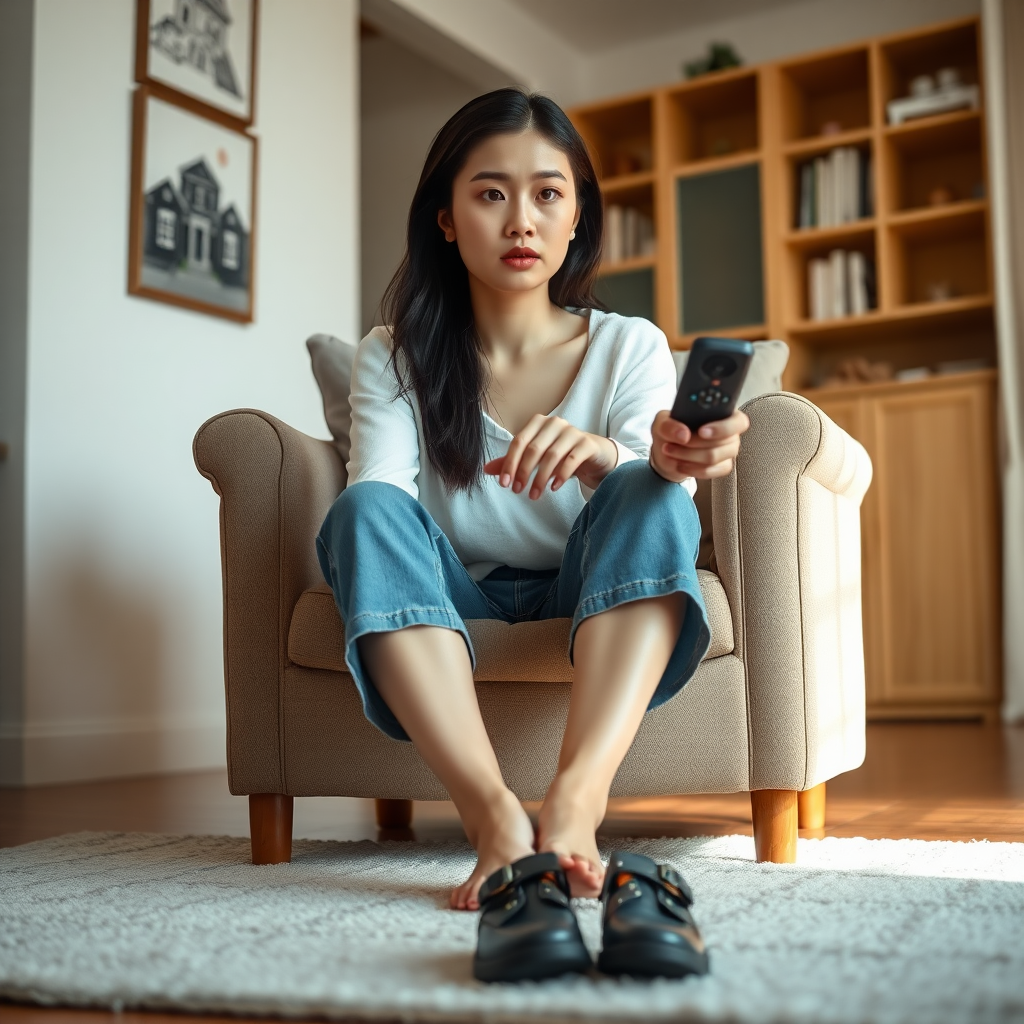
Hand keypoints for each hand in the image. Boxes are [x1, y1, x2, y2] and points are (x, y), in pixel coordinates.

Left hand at [483, 414, 618, 497]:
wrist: (594, 455)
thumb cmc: (561, 454)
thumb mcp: (536, 458)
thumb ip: (514, 462)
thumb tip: (486, 469)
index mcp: (538, 423)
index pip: (519, 442)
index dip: (509, 463)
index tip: (504, 483)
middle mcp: (555, 423)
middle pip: (533, 449)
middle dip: (523, 472)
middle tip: (517, 491)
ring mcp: (573, 432)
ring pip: (551, 456)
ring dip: (540, 478)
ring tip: (534, 495)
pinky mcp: (587, 443)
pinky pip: (571, 459)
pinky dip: (560, 475)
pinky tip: (553, 488)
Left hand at [649, 409, 749, 482]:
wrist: (666, 452)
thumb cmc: (670, 430)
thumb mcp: (662, 422)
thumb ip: (669, 424)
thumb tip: (683, 434)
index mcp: (723, 414)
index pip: (738, 421)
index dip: (723, 427)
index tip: (702, 431)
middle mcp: (730, 433)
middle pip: (723, 442)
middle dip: (694, 443)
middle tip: (674, 442)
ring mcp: (728, 451)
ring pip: (714, 457)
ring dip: (689, 455)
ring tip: (671, 451)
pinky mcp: (722, 467)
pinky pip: (712, 471)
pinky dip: (693, 469)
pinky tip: (680, 464)